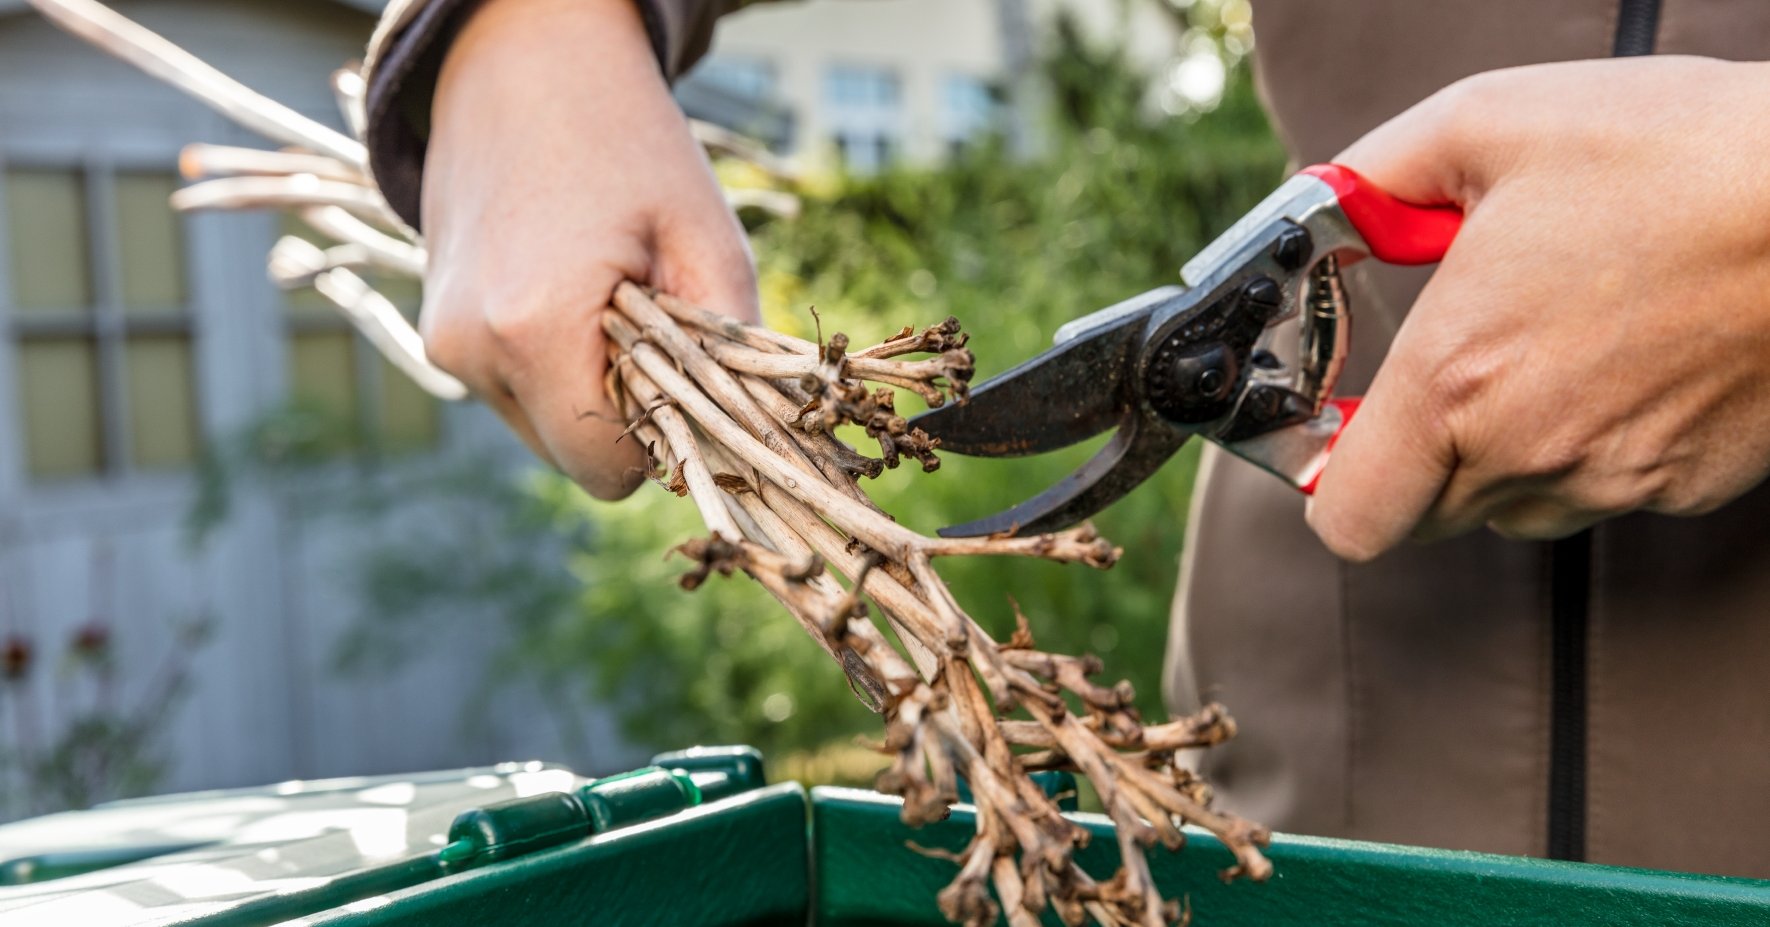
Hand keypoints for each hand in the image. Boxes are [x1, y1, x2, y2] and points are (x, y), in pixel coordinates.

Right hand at [420, 0, 757, 498]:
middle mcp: (470, 350)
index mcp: (533, 329)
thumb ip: (732, 351)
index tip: (689, 376)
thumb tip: (741, 440)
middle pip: (574, 459)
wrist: (523, 62)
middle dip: (627, 417)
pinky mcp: (437, 333)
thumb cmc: (627, 142)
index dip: (663, 441)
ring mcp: (443, 344)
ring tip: (607, 300)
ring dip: (589, 392)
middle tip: (653, 326)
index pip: (607, 469)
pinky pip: (514, 392)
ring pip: (542, 430)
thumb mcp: (706, 239)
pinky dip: (554, 368)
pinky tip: (569, 296)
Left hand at [1306, 56, 1769, 560]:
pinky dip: (1593, 446)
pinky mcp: (1691, 485)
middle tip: (1446, 368)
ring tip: (1549, 348)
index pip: (1352, 518)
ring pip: (1516, 507)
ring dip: (1503, 453)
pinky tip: (1625, 361)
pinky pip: (1605, 490)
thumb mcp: (1488, 124)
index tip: (1344, 429)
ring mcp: (1617, 479)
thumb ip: (1373, 181)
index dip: (1332, 485)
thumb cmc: (1679, 153)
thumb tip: (1325, 215)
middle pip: (1426, 514)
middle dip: (1414, 457)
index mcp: (1456, 380)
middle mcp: (1529, 450)